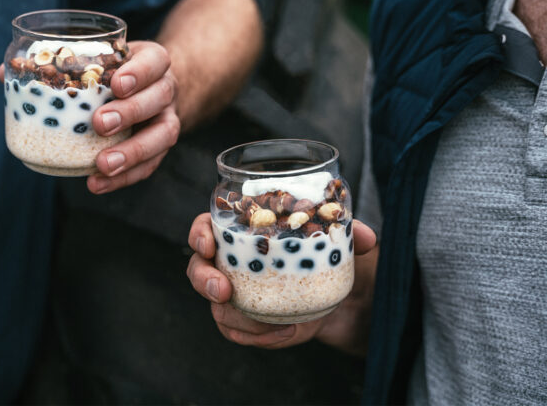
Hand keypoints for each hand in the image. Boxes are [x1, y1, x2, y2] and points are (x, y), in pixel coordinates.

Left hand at [0, 40, 179, 192]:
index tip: (116, 84)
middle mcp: (165, 89)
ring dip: (133, 151)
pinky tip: (98, 183)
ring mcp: (166, 119)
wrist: (150, 90)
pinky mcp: (160, 147)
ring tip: (103, 165)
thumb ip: (57, 65)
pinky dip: (125, 177)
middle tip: (100, 123)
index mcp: (151, 62)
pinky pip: (150, 165)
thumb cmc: (115, 72)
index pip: (155, 61)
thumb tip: (5, 73)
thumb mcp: (97, 59)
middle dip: (131, 111)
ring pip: (163, 135)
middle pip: (160, 97)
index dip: (139, 72)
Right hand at [186, 213, 377, 353]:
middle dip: (204, 279)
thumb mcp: (340, 241)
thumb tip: (365, 237)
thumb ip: (351, 234)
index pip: (206, 226)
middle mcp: (231, 262)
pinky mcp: (245, 321)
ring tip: (272, 322)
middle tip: (224, 290)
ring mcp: (235, 293)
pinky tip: (284, 332)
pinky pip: (237, 333)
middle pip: (198, 268)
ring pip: (217, 307)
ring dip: (239, 318)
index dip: (199, 234)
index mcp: (242, 231)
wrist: (337, 297)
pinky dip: (258, 336)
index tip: (207, 243)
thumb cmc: (326, 256)